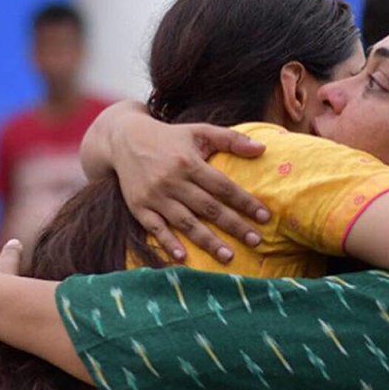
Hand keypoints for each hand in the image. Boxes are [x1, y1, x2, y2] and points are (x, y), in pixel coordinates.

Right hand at [90, 102, 269, 262]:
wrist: (124, 139)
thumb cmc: (170, 137)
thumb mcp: (199, 131)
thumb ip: (231, 139)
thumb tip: (262, 148)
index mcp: (189, 162)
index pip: (223, 186)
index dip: (245, 202)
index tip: (264, 217)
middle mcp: (173, 181)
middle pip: (208, 208)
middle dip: (234, 225)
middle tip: (256, 241)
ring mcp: (155, 196)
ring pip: (186, 222)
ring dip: (208, 241)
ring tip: (228, 256)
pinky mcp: (139, 207)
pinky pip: (155, 229)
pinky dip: (168, 243)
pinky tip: (182, 258)